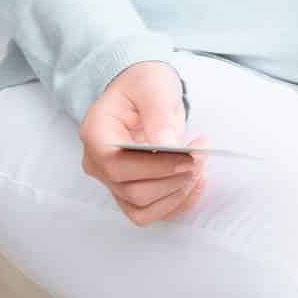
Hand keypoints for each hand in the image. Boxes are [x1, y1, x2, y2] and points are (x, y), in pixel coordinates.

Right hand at [79, 60, 208, 225]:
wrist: (143, 93)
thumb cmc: (144, 84)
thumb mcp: (154, 85)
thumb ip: (159, 113)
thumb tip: (168, 145)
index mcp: (95, 132)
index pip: (116, 164)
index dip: (155, 166)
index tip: (189, 156)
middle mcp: (96, 163)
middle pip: (131, 189)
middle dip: (173, 178)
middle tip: (202, 157)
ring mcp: (111, 181)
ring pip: (141, 207)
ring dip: (176, 193)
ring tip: (200, 167)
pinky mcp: (128, 192)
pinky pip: (150, 213)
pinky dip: (176, 204)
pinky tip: (196, 183)